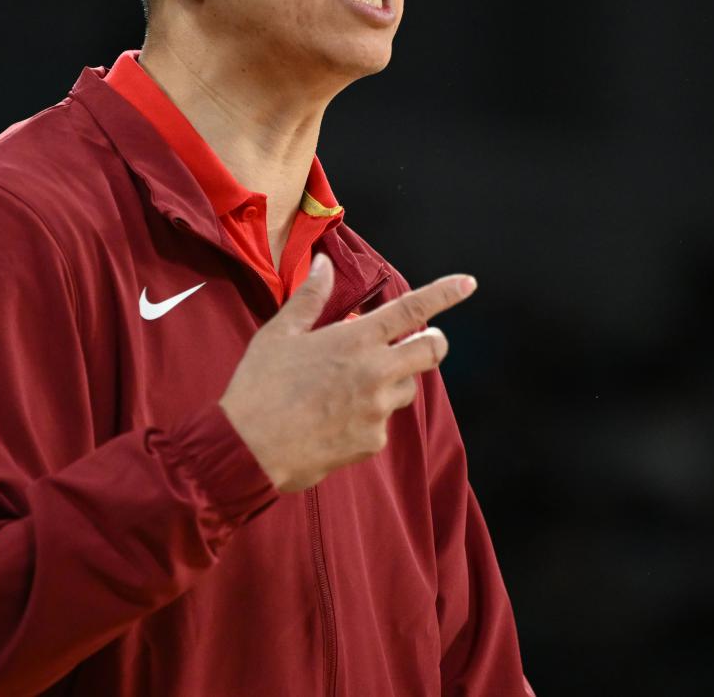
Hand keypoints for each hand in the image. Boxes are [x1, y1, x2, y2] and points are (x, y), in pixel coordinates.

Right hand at [218, 253, 475, 492]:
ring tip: (350, 385)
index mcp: (354, 340)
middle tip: (415, 341)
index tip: (468, 283)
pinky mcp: (373, 442)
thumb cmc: (258, 386)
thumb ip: (310, 297)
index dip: (445, 294)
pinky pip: (383, 423)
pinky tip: (333, 418)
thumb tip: (325, 263)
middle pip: (432, 351)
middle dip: (432, 342)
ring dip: (392, 381)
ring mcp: (377, 410)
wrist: (245, 449)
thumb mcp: (278, 334)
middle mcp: (375, 373)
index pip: (412, 310)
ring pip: (408, 388)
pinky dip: (368, 416)